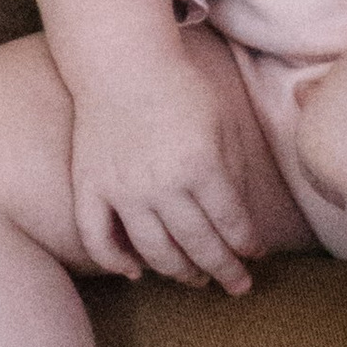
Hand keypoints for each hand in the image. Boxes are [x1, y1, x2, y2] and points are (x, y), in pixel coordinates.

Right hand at [65, 40, 265, 295]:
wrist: (120, 61)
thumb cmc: (179, 88)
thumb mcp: (222, 122)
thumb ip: (234, 171)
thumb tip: (240, 221)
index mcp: (200, 165)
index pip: (231, 224)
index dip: (248, 245)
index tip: (256, 255)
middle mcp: (161, 185)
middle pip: (198, 245)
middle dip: (224, 270)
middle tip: (238, 285)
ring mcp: (121, 190)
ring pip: (153, 252)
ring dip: (179, 272)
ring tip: (197, 279)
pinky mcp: (90, 187)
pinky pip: (97, 238)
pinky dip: (114, 262)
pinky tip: (135, 272)